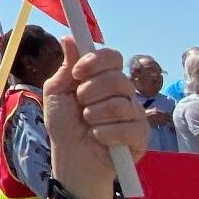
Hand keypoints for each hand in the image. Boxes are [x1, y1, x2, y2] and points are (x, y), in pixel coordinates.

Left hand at [41, 36, 147, 198]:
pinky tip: (98, 138)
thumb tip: (69, 38)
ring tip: (88, 124)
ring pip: (120, 104)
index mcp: (104, 78)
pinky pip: (127, 127)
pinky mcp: (141, 136)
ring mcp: (135, 113)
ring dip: (94, 116)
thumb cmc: (65, 125)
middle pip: (116, 78)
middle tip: (80, 105)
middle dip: (90, 93)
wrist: (71, 160)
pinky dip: (104, 134)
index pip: (112, 56)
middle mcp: (124, 92)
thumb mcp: (57, 94)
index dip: (96, 61)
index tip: (78, 73)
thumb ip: (66, 68)